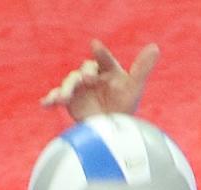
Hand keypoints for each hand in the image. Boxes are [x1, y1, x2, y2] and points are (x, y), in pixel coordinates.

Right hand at [41, 39, 159, 119]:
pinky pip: (57, 97)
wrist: (112, 131)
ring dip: (66, 87)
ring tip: (63, 97)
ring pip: (70, 81)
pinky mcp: (70, 101)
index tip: (95, 47)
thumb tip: (155, 47)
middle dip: (85, 74)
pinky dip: (50, 99)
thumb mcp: (134, 88)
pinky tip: (45, 104)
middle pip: (84, 69)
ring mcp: (80, 88)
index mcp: (107, 69)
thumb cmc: (125, 108)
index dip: (100, 54)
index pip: (103, 59)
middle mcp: (92, 76)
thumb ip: (143, 68)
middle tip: (87, 80)